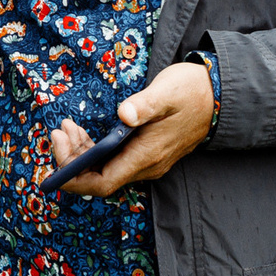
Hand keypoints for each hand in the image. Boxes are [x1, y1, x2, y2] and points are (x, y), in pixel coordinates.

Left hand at [45, 61, 215, 197]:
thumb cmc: (191, 92)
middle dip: (72, 160)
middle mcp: (146, 166)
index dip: (75, 179)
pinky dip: (94, 149)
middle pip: (99, 178)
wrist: (218, 95)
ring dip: (81, 153)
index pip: (103, 183)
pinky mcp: (146, 153)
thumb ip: (144, 105)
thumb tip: (123, 115)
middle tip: (58, 132)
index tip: (57, 158)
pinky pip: (113, 160)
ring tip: (65, 128)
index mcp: (147, 156)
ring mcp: (147, 161)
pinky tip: (82, 131)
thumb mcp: (166, 92)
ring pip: (104, 169)